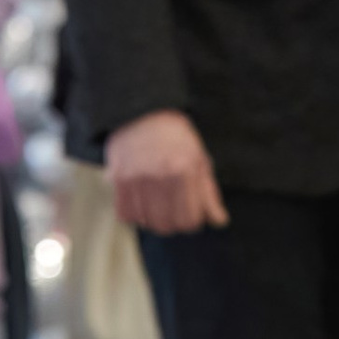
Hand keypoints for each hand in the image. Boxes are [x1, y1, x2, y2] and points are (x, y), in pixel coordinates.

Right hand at [105, 109, 227, 235]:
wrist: (143, 114)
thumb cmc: (177, 138)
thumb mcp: (200, 160)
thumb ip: (209, 194)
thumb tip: (219, 222)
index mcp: (185, 170)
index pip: (190, 219)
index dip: (193, 223)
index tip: (192, 216)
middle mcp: (160, 175)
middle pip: (167, 225)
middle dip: (174, 225)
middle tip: (175, 214)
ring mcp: (137, 177)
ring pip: (146, 222)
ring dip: (154, 221)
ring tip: (159, 207)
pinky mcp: (118, 178)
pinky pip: (125, 214)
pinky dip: (135, 216)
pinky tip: (143, 205)